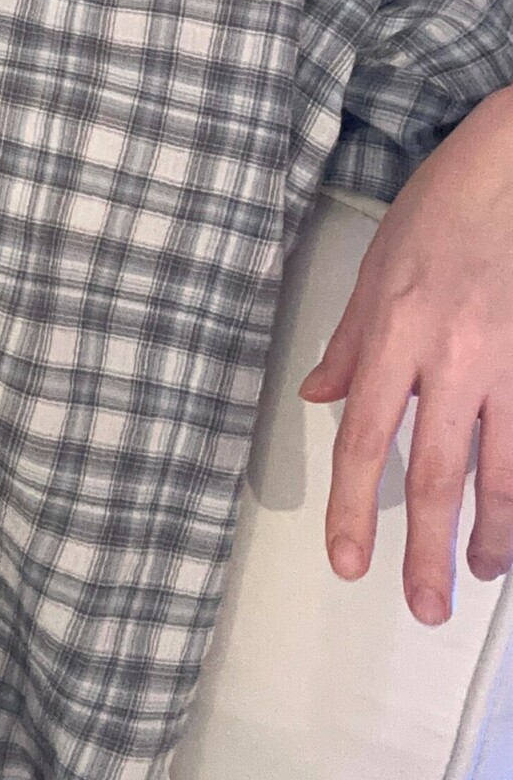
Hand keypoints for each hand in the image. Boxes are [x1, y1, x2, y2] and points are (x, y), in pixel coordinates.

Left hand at [297, 87, 512, 625]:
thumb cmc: (442, 208)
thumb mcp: (375, 267)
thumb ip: (349, 342)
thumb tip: (320, 397)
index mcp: (396, 332)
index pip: (367, 438)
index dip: (356, 508)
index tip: (348, 560)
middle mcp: (452, 356)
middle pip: (437, 472)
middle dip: (429, 550)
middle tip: (422, 606)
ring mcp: (508, 362)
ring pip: (502, 471)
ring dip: (492, 533)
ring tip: (481, 574)